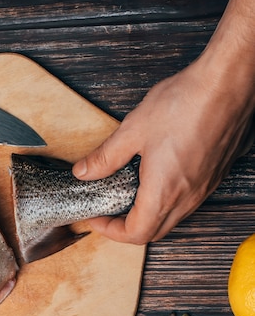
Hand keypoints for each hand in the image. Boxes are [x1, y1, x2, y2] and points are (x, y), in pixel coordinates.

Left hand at [72, 58, 253, 243]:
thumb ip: (105, 157)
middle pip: (154, 232)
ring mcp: (206, 187)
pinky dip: (167, 201)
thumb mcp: (132, 131)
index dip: (109, 231)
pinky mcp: (215, 174)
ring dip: (148, 216)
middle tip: (108, 212)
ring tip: (128, 196)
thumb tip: (84, 172)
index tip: (96, 218)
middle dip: (127, 228)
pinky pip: (188, 201)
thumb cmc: (187, 102)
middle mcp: (188, 197)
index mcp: (164, 192)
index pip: (135, 234)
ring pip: (173, 218)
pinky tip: (156, 179)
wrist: (230, 81)